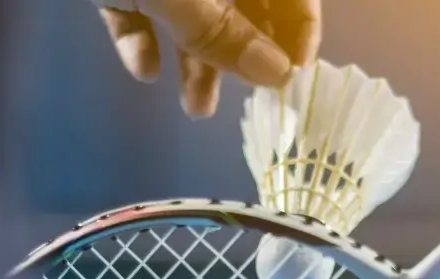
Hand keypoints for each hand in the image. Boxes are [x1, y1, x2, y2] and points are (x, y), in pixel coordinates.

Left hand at [94, 0, 321, 118]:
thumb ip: (224, 33)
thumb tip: (278, 76)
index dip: (299, 34)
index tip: (288, 81)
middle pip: (244, 4)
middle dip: (241, 56)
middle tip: (242, 101)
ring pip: (193, 9)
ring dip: (195, 58)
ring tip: (194, 107)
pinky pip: (140, 5)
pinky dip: (143, 35)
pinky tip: (143, 69)